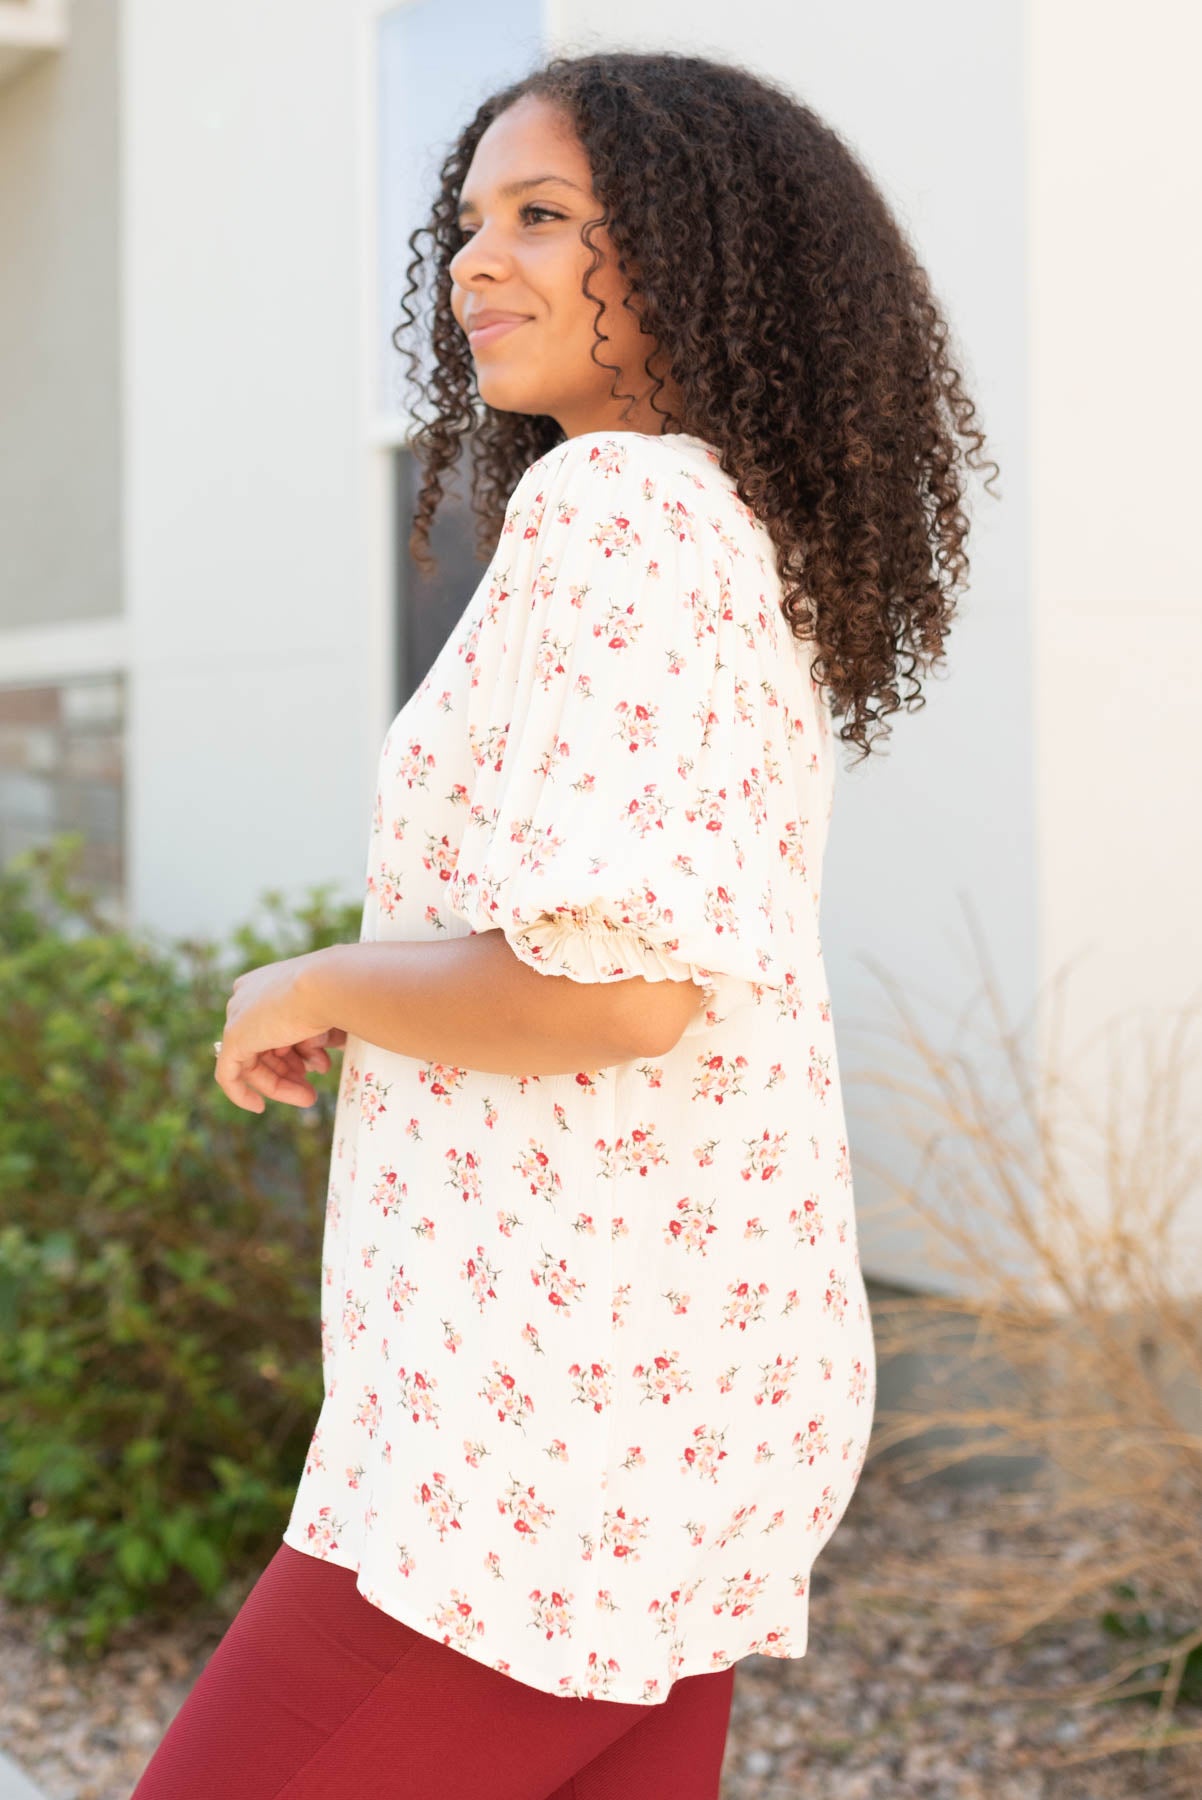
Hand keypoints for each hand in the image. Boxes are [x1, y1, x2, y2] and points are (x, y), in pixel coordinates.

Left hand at [214, 950, 345, 1113]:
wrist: (328, 985)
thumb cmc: (335, 993)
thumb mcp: (325, 1012)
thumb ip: (313, 1030)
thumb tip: (320, 1047)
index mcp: (265, 984)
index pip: (272, 1028)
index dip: (293, 1053)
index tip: (312, 1069)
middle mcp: (247, 997)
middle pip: (264, 1047)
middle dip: (290, 1072)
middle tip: (311, 1092)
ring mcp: (238, 1016)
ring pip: (254, 1062)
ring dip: (281, 1085)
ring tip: (308, 1098)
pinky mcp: (233, 1038)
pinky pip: (228, 1074)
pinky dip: (241, 1093)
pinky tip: (258, 1107)